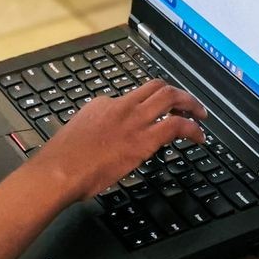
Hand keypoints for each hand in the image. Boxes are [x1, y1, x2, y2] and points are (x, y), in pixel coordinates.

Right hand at [32, 80, 206, 198]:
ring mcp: (133, 120)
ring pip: (170, 97)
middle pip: (157, 88)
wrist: (58, 171)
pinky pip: (177, 126)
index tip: (158, 115)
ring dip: (191, 104)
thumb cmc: (62, 161)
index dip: (150, 105)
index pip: (134, 97)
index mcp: (102, 103)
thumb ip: (95, 130)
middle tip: (189, 104)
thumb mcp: (78, 134)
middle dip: (178, 94)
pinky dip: (193, 129)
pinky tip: (199, 137)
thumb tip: (105, 139)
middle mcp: (121, 106)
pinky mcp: (144, 139)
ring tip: (200, 115)